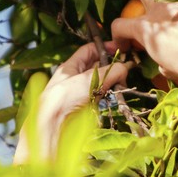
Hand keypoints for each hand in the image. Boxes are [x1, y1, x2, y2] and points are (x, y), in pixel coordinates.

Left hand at [13, 42, 132, 162]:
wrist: (53, 129)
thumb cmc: (63, 100)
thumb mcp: (87, 81)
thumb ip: (108, 72)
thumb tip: (124, 68)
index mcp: (70, 67)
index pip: (89, 51)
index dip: (104, 48)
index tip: (120, 50)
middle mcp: (75, 79)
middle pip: (97, 67)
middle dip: (111, 68)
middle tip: (124, 72)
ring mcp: (81, 94)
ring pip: (101, 83)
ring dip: (112, 83)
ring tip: (121, 86)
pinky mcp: (86, 108)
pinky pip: (101, 98)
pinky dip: (109, 97)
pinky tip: (114, 98)